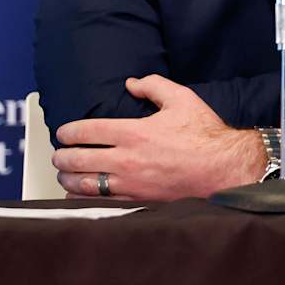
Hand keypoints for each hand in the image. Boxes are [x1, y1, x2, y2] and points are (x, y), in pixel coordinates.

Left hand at [52, 75, 263, 199]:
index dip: (67, 132)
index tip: (63, 133)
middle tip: (59, 155)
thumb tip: (132, 83)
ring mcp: (130, 182)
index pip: (84, 132)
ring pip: (82, 183)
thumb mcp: (182, 99)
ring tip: (64, 175)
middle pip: (76, 159)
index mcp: (132, 132)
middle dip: (61, 157)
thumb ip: (154, 85)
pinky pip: (99, 201)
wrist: (225, 168)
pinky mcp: (138, 199)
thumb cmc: (206, 135)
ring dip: (67, 178)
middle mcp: (126, 158)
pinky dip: (83, 197)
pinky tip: (80, 193)